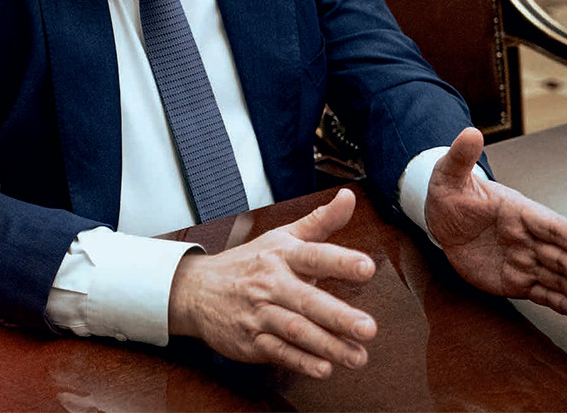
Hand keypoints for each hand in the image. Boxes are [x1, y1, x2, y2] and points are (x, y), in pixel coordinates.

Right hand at [168, 188, 377, 377]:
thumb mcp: (282, 237)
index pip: (313, 255)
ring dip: (328, 345)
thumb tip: (349, 197)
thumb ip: (320, 221)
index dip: (340, 260)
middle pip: (306, 299)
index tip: (366, 267)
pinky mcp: (250, 340)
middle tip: (369, 328)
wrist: (197, 289)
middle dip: (338, 316)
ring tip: (358, 357)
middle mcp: (270, 282)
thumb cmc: (249, 262)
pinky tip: (323, 368)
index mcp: (282, 255)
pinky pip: (277, 352)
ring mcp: (258, 312)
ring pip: (295, 329)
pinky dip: (300, 361)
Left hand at [425, 127, 566, 318]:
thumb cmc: (449, 193)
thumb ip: (461, 157)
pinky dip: (562, 303)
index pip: (551, 224)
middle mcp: (527, 236)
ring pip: (556, 277)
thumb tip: (470, 131)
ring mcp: (524, 258)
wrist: (439, 219)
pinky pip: (542, 292)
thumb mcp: (449, 174)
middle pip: (561, 256)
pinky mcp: (515, 279)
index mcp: (518, 211)